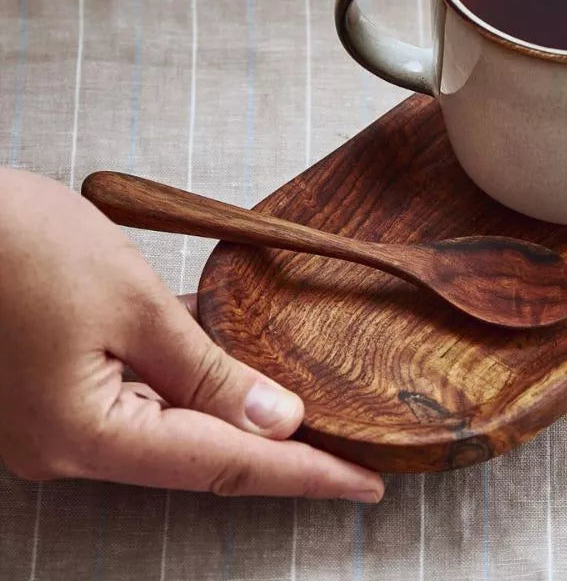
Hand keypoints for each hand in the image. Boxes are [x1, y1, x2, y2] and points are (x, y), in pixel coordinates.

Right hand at [0, 168, 383, 500]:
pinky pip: (138, 401)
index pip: (223, 467)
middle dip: (275, 450)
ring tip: (308, 414)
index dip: (303, 475)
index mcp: (85, 436)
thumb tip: (275, 419)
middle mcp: (65, 448)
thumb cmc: (22, 248)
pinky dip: (188, 387)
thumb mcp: (135, 304)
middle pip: (196, 456)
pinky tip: (231, 365)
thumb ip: (207, 369)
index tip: (365, 485)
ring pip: (168, 428)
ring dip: (234, 417)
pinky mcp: (51, 395)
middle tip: (349, 447)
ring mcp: (53, 426)